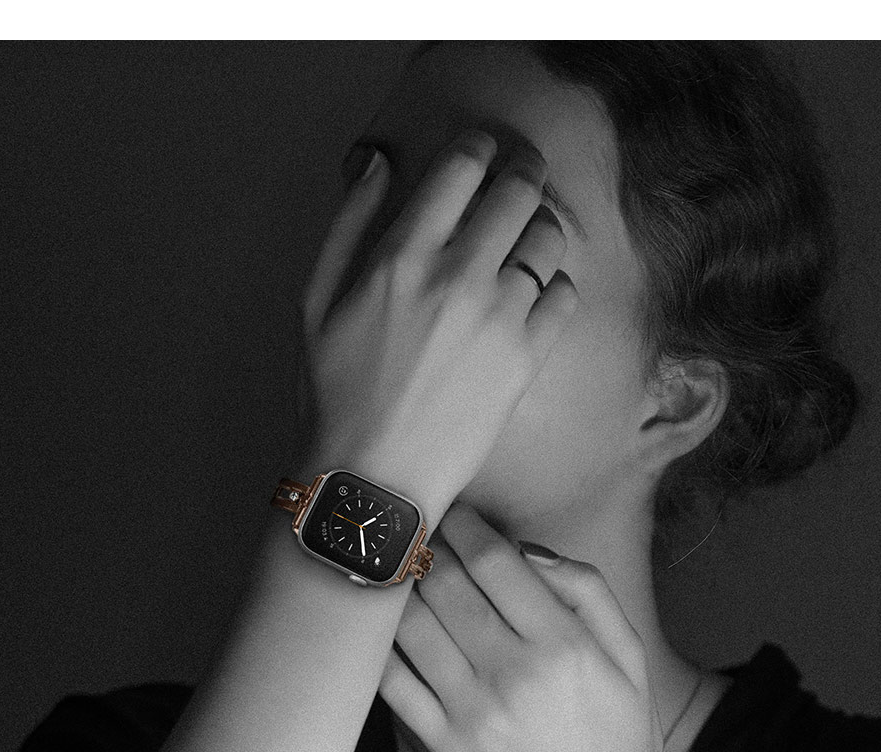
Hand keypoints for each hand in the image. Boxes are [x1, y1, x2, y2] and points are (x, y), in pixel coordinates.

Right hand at [300, 133, 577, 517]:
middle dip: (524, 167)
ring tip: (527, 235)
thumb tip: (376, 161)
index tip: (481, 150)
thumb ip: (348, 223)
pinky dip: (555, 282)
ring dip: (542, 223)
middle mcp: (459, 277)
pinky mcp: (527, 358)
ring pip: (550, 237)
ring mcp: (500, 318)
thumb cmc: (335, 392)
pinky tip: (533, 294)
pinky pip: (565, 294)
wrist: (374, 476)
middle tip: (522, 170)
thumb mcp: (315, 302)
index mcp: (403, 256)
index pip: (462, 166)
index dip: (478, 146)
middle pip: (519, 189)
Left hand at [379, 503, 675, 751]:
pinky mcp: (443, 747)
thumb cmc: (620, 736)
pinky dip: (377, 644)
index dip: (462, 524)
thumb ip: (587, 589)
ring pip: (409, 625)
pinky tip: (376, 621)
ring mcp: (471, 713)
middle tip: (416, 527)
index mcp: (562, 643)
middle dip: (424, 543)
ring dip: (395, 585)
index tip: (452, 510)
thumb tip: (527, 550)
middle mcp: (512, 673)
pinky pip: (392, 683)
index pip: (492, 561)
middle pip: (443, 582)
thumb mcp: (628, 654)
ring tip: (394, 565)